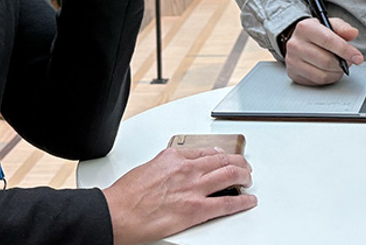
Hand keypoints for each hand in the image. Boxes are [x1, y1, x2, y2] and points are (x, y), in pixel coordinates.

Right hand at [102, 146, 255, 244]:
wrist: (116, 213)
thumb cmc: (125, 195)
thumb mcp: (148, 167)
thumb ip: (167, 166)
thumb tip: (176, 171)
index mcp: (174, 156)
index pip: (206, 151)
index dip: (220, 154)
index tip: (225, 156)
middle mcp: (187, 169)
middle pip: (224, 160)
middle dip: (239, 162)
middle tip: (244, 166)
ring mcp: (194, 188)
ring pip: (231, 175)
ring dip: (245, 177)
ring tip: (249, 180)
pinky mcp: (196, 209)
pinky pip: (228, 203)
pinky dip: (242, 201)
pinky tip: (248, 201)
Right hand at [284, 18, 362, 85]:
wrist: (299, 41)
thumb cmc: (316, 33)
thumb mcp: (329, 24)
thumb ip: (342, 27)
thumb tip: (353, 33)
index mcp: (305, 28)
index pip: (328, 41)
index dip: (345, 50)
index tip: (357, 57)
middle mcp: (295, 44)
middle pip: (326, 60)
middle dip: (342, 63)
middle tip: (349, 61)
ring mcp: (292, 61)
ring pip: (322, 74)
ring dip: (337, 72)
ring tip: (340, 65)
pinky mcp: (294, 74)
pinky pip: (317, 82)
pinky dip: (329, 78)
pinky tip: (331, 71)